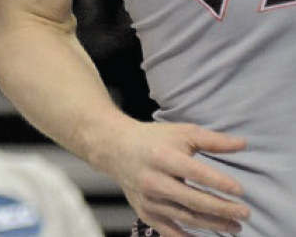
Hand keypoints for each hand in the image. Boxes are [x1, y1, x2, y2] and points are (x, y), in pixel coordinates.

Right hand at [109, 121, 248, 235]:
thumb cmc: (153, 140)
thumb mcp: (181, 133)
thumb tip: (242, 143)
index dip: (219, 183)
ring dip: (213, 224)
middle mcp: (153, 180)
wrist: (115, 149)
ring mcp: (148, 199)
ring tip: (235, 226)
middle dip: (222, 209)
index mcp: (162, 157)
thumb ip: (212, 140)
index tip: (240, 191)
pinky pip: (169, 231)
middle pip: (193, 200)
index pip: (195, 172)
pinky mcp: (144, 212)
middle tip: (245, 213)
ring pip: (185, 217)